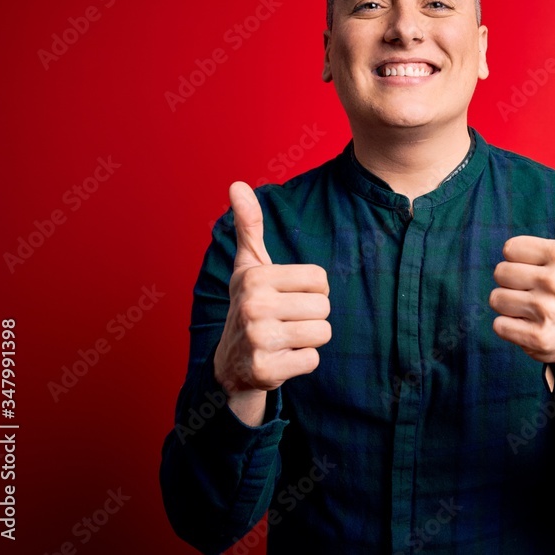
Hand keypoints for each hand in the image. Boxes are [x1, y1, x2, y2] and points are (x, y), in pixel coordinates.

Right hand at [213, 182, 331, 424]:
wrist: (230, 364)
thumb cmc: (250, 305)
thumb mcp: (248, 267)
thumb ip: (249, 226)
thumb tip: (237, 184)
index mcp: (255, 277)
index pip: (320, 278)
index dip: (312, 289)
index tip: (288, 296)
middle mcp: (253, 306)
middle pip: (324, 306)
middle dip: (312, 316)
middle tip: (287, 320)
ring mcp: (258, 340)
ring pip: (323, 333)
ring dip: (309, 339)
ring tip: (285, 338)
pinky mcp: (266, 370)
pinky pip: (313, 360)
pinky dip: (302, 362)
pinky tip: (281, 358)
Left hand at [490, 161, 554, 367]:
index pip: (509, 248)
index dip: (520, 259)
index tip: (541, 269)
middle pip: (500, 272)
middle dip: (513, 283)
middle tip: (537, 291)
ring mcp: (548, 311)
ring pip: (496, 299)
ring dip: (510, 306)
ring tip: (533, 309)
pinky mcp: (539, 338)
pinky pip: (498, 326)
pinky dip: (510, 328)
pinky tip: (531, 327)